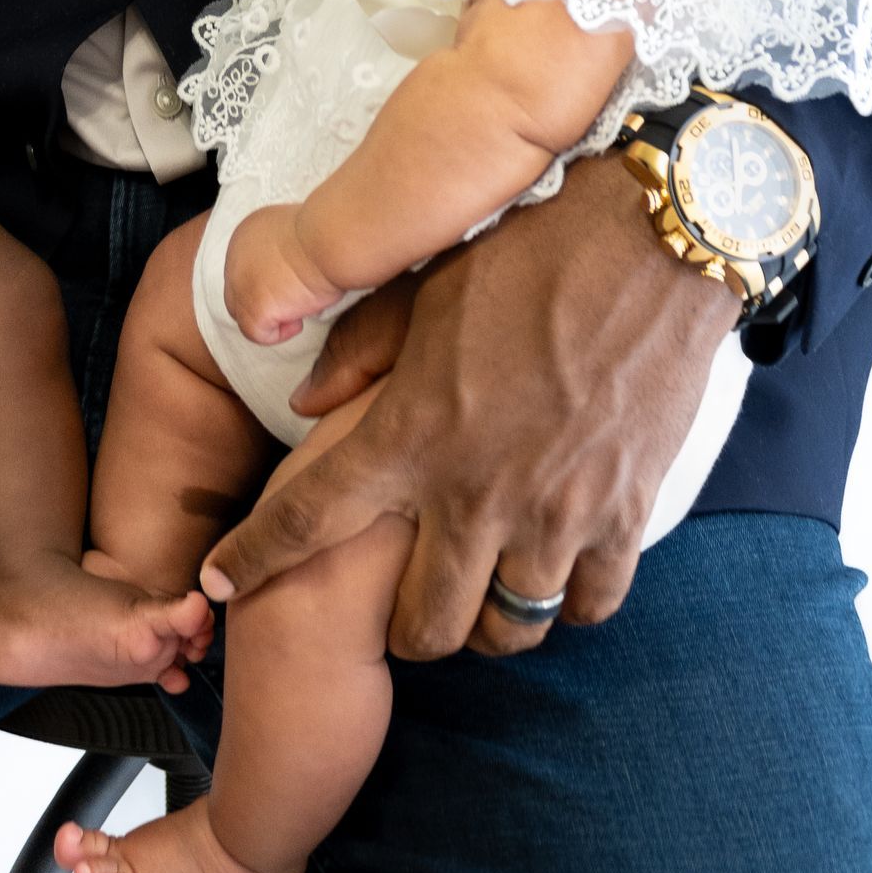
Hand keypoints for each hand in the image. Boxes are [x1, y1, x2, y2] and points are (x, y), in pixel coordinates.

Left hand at [201, 154, 740, 658]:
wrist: (649, 242)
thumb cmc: (527, 252)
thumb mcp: (424, 286)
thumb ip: (356, 353)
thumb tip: (305, 408)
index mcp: (411, 431)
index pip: (308, 519)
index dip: (254, 559)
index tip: (221, 582)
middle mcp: (475, 492)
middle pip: (424, 625)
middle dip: (405, 628)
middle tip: (407, 594)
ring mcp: (554, 514)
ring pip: (506, 631)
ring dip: (486, 621)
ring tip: (483, 588)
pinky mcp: (624, 516)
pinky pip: (586, 608)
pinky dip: (566, 602)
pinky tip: (556, 570)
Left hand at [222, 203, 340, 345]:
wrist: (330, 240)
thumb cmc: (327, 235)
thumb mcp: (294, 233)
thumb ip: (280, 250)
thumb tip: (289, 273)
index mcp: (246, 235)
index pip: (245, 269)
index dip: (268, 283)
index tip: (294, 284)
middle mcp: (234, 257)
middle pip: (238, 292)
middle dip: (265, 302)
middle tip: (296, 301)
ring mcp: (240, 283)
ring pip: (243, 315)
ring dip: (271, 318)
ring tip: (300, 308)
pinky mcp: (252, 307)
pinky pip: (255, 333)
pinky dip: (278, 334)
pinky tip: (298, 321)